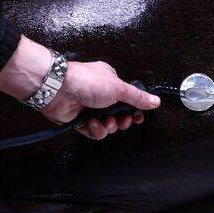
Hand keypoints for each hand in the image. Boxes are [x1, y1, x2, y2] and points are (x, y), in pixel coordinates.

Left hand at [42, 60, 160, 139]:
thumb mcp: (119, 88)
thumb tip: (154, 101)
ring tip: (105, 120)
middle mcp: (99, 95)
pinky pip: (93, 131)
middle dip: (121, 120)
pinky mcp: (78, 120)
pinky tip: (93, 124)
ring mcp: (88, 108)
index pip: (127, 99)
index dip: (134, 110)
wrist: (58, 88)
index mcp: (110, 82)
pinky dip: (95, 130)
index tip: (137, 116)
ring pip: (107, 125)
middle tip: (122, 119)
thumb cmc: (85, 81)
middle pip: (118, 115)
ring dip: (108, 126)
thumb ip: (137, 97)